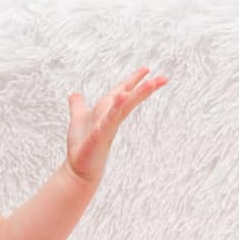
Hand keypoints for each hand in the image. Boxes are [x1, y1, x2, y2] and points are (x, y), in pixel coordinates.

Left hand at [66, 67, 167, 181]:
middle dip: (146, 87)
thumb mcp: (77, 119)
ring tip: (152, 83)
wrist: (77, 169)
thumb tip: (74, 94)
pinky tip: (123, 97)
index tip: (147, 69)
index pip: (122, 91)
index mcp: (106, 111)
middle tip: (164, 78)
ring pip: (126, 106)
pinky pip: (111, 118)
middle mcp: (111, 117)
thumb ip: (78, 106)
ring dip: (138, 94)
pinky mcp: (102, 134)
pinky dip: (116, 107)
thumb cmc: (80, 147)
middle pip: (130, 98)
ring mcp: (108, 125)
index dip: (133, 80)